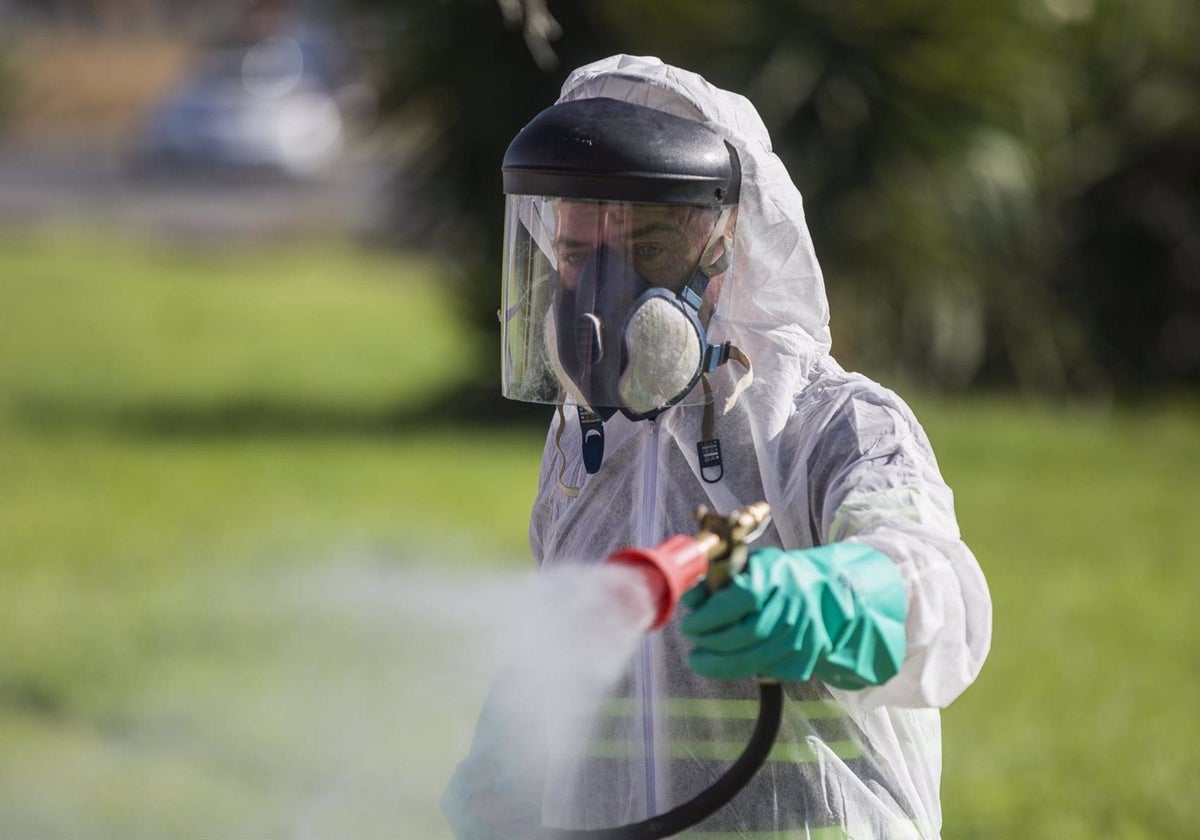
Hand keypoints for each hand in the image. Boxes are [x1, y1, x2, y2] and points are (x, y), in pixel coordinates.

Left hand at [680, 544, 906, 687]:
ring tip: (700, 659)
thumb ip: (718, 580)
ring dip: (719, 664)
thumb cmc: (779, 577)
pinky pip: (767, 671)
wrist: (829, 593)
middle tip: (692, 644)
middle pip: (741, 636)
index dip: (706, 618)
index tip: (688, 625)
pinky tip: (730, 661)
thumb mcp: (750, 566)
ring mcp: (800, 637)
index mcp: (773, 579)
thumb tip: (688, 598)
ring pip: (752, 660)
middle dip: (709, 644)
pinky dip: (743, 669)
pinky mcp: (804, 660)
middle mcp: (790, 609)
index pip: (734, 603)